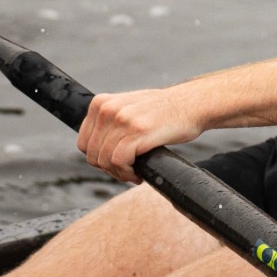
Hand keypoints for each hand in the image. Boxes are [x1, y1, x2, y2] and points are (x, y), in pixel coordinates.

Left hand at [77, 87, 208, 182]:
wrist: (193, 104)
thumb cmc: (164, 110)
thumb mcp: (129, 106)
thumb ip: (110, 120)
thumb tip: (95, 147)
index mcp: (101, 102)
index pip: (84, 143)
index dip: (98, 158)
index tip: (115, 162)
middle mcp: (108, 109)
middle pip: (92, 155)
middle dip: (108, 169)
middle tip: (127, 170)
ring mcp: (122, 120)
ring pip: (104, 161)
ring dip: (119, 173)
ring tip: (134, 173)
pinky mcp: (137, 132)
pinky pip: (119, 162)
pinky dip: (127, 174)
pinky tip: (139, 174)